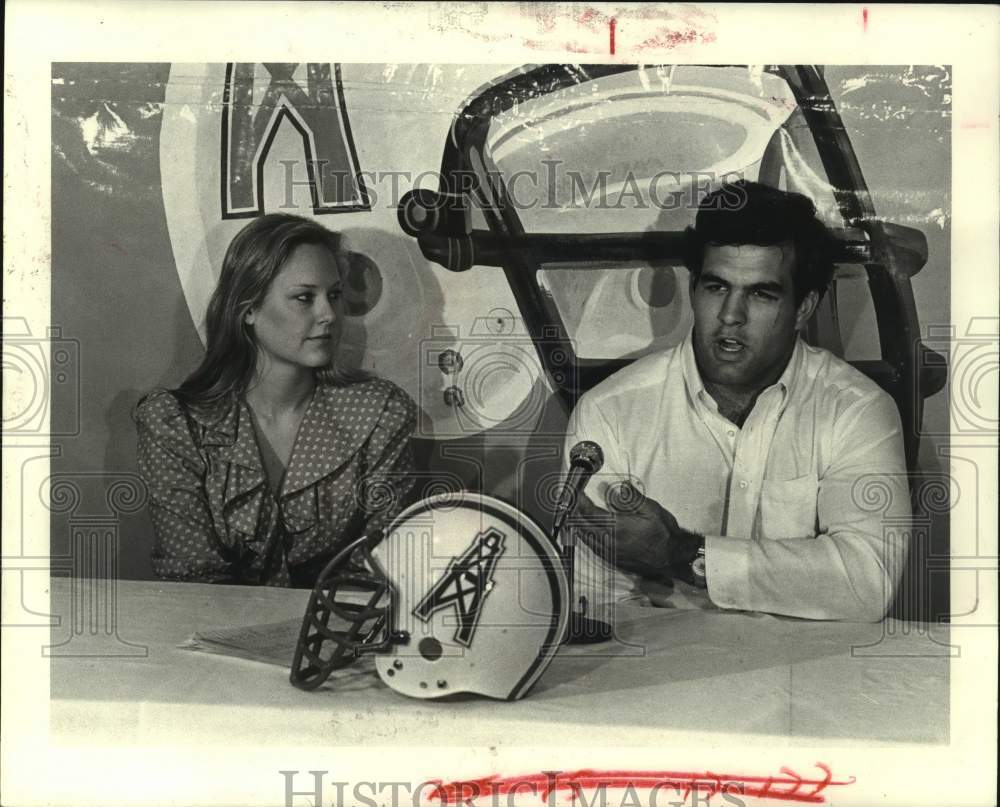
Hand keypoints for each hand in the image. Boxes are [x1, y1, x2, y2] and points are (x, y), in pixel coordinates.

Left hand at [572, 482, 701, 579]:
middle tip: (570, 502)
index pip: (590, 512)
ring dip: (576, 525)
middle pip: (582, 525)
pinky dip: (584, 537)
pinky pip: (592, 547)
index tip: (576, 493)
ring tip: (571, 515)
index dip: (579, 501)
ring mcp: (610, 552)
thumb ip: (633, 498)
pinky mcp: (613, 560)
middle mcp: (610, 541)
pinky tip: (583, 533)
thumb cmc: (664, 534)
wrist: (672, 558)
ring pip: (585, 538)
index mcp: (617, 527)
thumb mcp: (652, 509)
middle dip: (573, 512)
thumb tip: (621, 487)